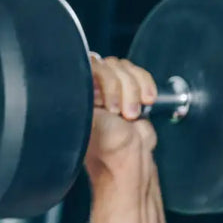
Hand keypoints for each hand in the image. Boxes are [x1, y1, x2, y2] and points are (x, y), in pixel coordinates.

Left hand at [85, 53, 157, 182]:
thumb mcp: (88, 120)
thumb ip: (80, 97)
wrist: (131, 158)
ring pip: (126, 68)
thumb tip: (77, 78)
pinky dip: (146, 86)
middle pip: (110, 65)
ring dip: (134, 91)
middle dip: (121, 89)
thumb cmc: (106, 146)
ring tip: (131, 115)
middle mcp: (91, 89)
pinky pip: (140, 74)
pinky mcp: (131, 90)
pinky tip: (146, 101)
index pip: (89, 65)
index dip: (104, 81)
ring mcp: (112, 88)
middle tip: (119, 113)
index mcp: (76, 95)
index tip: (108, 106)